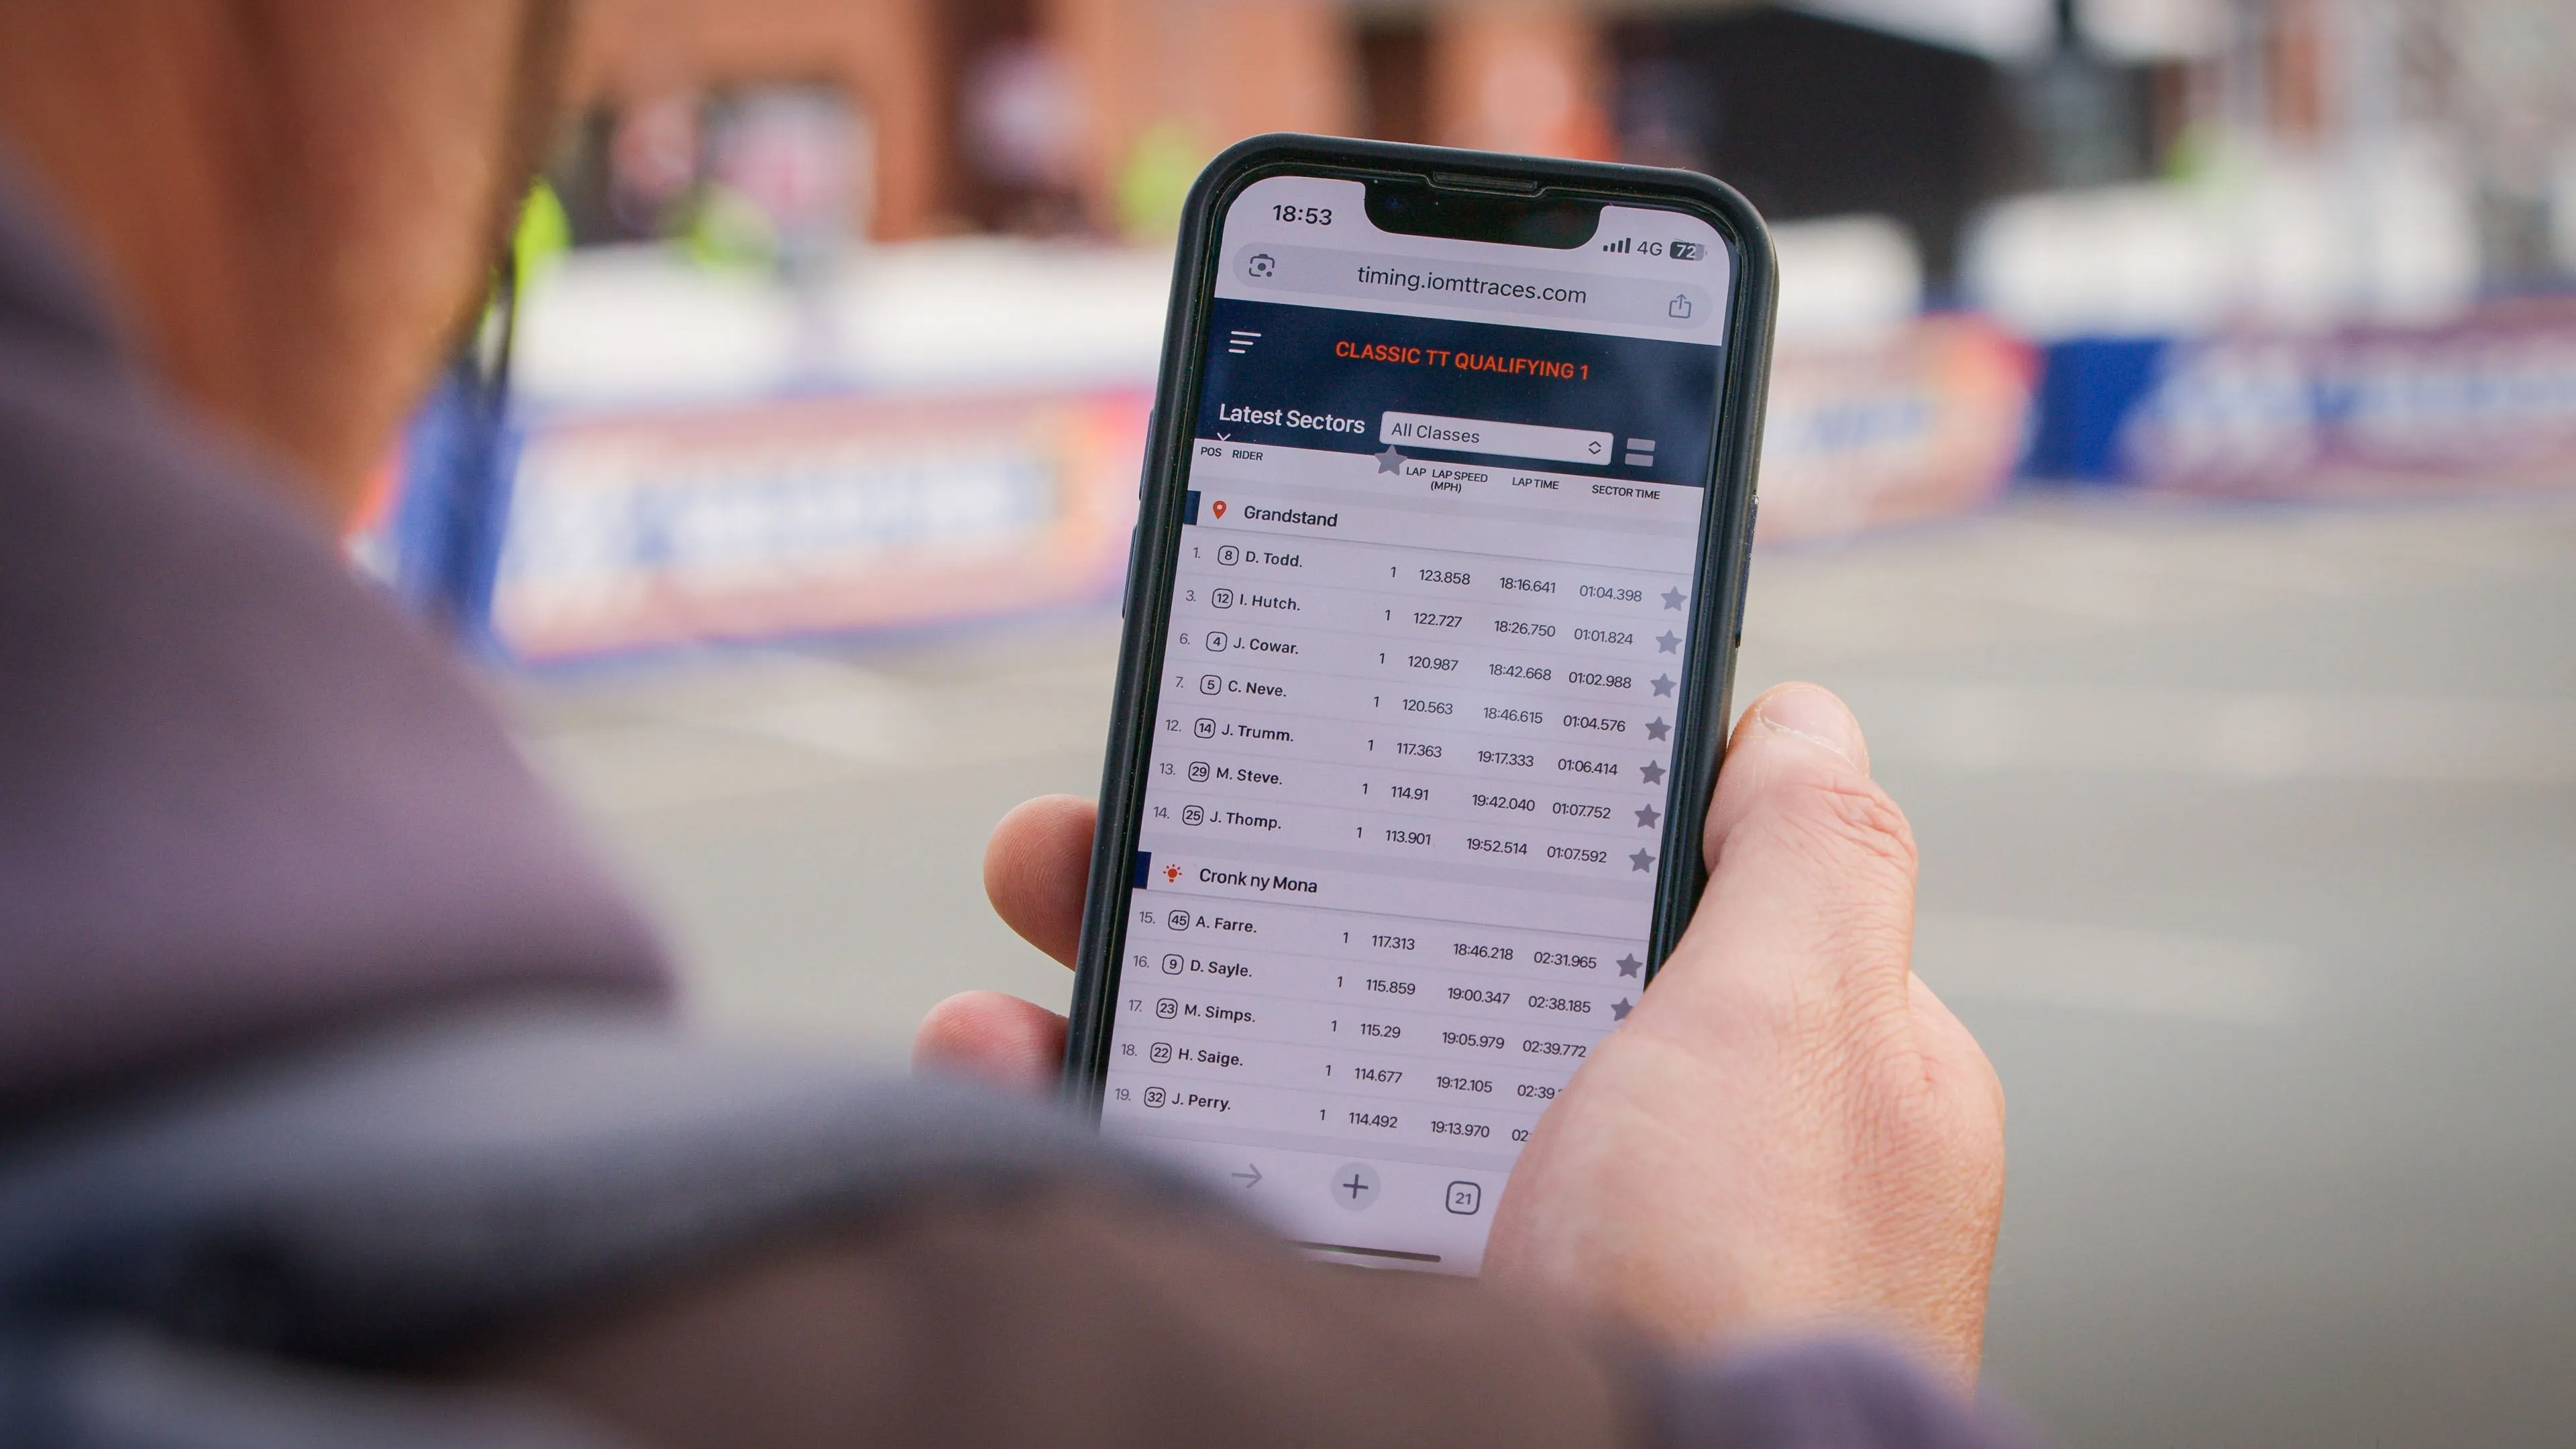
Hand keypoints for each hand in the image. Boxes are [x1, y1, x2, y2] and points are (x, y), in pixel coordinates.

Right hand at [916, 685, 2003, 1381]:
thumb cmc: (1751, 1289)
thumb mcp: (1807, 1030)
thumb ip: (1811, 862)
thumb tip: (1795, 724)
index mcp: (1716, 1064)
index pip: (1556, 883)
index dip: (1423, 805)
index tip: (1298, 745)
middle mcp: (1587, 1148)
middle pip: (1371, 965)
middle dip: (1211, 889)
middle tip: (1069, 848)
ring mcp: (1469, 1245)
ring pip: (1262, 1087)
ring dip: (1114, 1016)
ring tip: (997, 1008)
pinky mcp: (1372, 1321)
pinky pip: (1208, 1207)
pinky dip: (1095, 1136)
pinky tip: (1007, 1083)